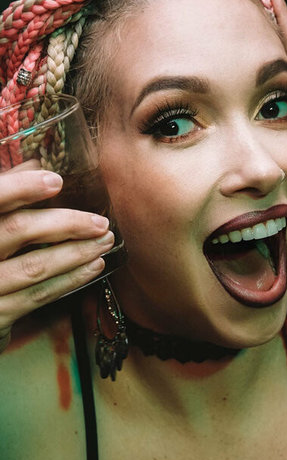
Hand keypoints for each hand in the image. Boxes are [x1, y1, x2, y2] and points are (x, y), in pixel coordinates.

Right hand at [0, 160, 114, 351]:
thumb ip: (6, 193)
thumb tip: (37, 163)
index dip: (20, 187)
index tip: (55, 180)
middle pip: (17, 230)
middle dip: (65, 223)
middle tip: (100, 221)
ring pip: (33, 266)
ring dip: (75, 253)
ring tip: (104, 242)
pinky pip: (38, 295)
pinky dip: (69, 279)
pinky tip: (92, 267)